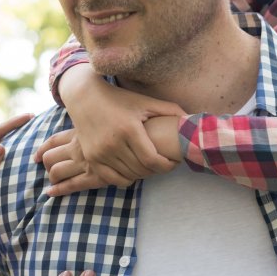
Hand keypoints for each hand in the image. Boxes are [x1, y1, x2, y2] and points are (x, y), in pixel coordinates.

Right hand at [40, 65, 185, 191]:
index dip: (166, 165)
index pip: (152, 160)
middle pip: (142, 169)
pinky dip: (125, 178)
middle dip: (157, 170)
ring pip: (128, 175)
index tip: (173, 162)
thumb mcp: (145, 101)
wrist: (85, 97)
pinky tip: (133, 170)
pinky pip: (112, 178)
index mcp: (129, 129)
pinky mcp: (90, 157)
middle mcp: (112, 143)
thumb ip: (170, 110)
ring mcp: (99, 152)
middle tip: (164, 164)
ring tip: (150, 166)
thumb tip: (191, 119)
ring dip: (142, 174)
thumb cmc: (119, 99)